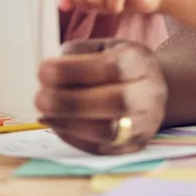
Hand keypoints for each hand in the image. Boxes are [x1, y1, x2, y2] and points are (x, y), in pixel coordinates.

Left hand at [36, 39, 166, 153]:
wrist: (156, 89)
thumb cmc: (125, 65)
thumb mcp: (108, 47)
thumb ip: (81, 52)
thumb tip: (53, 66)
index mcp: (142, 63)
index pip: (112, 67)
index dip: (76, 70)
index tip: (43, 70)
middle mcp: (149, 94)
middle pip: (114, 101)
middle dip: (71, 102)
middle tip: (40, 97)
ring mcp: (144, 123)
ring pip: (108, 130)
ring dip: (70, 123)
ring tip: (44, 112)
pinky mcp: (134, 146)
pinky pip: (101, 148)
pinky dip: (73, 137)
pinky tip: (55, 123)